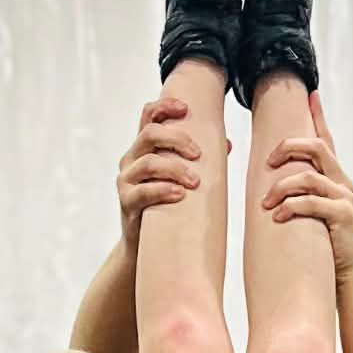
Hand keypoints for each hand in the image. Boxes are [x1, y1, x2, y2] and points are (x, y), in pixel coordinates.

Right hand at [117, 96, 227, 250]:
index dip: (165, 107)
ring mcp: (126, 181)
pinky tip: (179, 194)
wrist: (144, 245)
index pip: (148, 116)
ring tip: (195, 181)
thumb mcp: (178, 179)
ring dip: (175, 168)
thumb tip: (226, 143)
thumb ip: (197, 160)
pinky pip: (143, 192)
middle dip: (177, 140)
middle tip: (199, 154)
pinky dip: (163, 191)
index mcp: (142, 148)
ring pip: (149, 163)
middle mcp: (130, 160)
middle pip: (150, 134)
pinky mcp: (126, 202)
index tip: (186, 109)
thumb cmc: (164, 206)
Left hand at [263, 93, 352, 285]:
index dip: (318, 115)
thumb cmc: (326, 243)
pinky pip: (311, 202)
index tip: (310, 95)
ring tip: (266, 204)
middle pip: (316, 147)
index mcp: (336, 177)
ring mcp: (344, 197)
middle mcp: (342, 182)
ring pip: (308, 176)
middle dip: (288, 148)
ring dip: (281, 187)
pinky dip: (291, 207)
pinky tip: (278, 217)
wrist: (347, 274)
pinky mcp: (342, 215)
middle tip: (268, 162)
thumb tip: (274, 181)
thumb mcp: (315, 212)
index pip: (326, 139)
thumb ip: (303, 193)